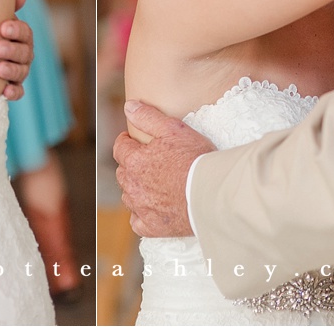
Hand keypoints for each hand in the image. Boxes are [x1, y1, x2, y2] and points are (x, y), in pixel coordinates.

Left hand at [0, 0, 32, 100]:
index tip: (2, 27)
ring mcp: (19, 72)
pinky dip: (13, 92)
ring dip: (11, 70)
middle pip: (24, 53)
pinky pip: (18, 92)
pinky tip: (4, 91)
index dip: (16, 30)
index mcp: (20, 36)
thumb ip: (7, 6)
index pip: (25, 32)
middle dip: (12, 50)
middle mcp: (23, 54)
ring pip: (21, 72)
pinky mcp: (12, 89)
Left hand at [114, 100, 215, 237]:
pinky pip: (137, 221)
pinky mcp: (153, 227)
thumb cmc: (195, 159)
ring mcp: (142, 208)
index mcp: (134, 160)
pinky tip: (151, 208)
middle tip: (147, 160)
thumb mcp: (173, 129)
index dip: (127, 141)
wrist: (213, 193)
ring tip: (151, 182)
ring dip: (135, 188)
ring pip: (128, 195)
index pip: (120, 147)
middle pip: (123, 172)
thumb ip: (148, 116)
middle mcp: (133, 185)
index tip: (134, 140)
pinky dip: (141, 214)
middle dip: (131, 164)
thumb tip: (128, 107)